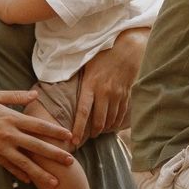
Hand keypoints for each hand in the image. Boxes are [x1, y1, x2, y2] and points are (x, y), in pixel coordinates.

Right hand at [0, 89, 73, 187]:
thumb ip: (16, 96)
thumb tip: (35, 94)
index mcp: (11, 118)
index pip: (38, 126)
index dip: (55, 131)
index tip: (69, 137)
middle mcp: (8, 134)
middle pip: (36, 146)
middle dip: (55, 155)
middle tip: (71, 162)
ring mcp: (0, 147)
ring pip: (25, 162)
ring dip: (41, 173)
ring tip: (55, 182)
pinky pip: (9, 166)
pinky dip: (20, 173)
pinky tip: (30, 181)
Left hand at [72, 27, 146, 146]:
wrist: (128, 48)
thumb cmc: (104, 55)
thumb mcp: (87, 64)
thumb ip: (78, 79)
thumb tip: (60, 85)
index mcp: (91, 85)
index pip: (83, 112)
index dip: (78, 128)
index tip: (74, 140)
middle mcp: (104, 92)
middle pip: (98, 120)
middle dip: (93, 132)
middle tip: (88, 137)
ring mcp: (117, 95)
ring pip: (110, 119)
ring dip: (104, 128)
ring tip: (99, 132)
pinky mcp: (126, 94)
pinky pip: (121, 114)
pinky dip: (117, 122)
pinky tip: (112, 126)